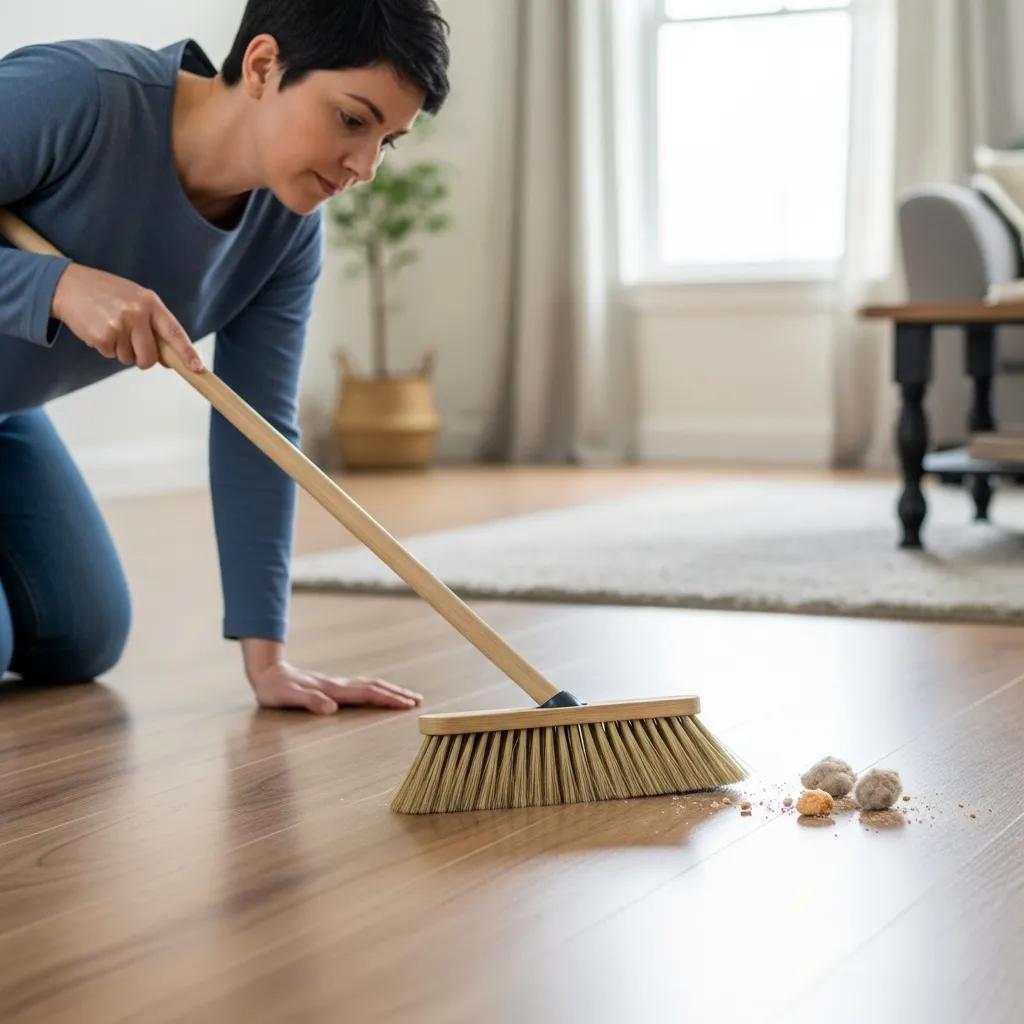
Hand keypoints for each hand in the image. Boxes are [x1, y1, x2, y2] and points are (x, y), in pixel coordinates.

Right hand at [51, 262, 203, 370]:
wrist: (68, 285)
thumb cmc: (106, 293)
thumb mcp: (135, 299)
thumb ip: (154, 325)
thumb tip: (168, 359)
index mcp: (150, 303)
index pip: (174, 332)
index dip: (187, 352)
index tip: (197, 367)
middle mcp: (137, 313)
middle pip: (150, 356)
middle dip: (144, 359)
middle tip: (132, 345)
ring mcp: (119, 325)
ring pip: (129, 358)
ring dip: (121, 350)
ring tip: (110, 327)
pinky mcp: (102, 336)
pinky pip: (110, 355)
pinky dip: (105, 347)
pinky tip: (98, 328)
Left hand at [247, 660, 423, 714]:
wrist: (267, 672)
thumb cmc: (275, 689)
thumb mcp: (287, 697)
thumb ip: (310, 701)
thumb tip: (332, 710)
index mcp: (333, 689)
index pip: (367, 694)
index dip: (389, 699)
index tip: (408, 705)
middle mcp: (338, 685)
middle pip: (374, 686)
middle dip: (397, 693)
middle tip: (417, 701)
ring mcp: (336, 684)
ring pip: (370, 685)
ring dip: (390, 690)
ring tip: (406, 697)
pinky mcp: (332, 687)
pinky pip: (361, 688)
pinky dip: (376, 691)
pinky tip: (379, 694)